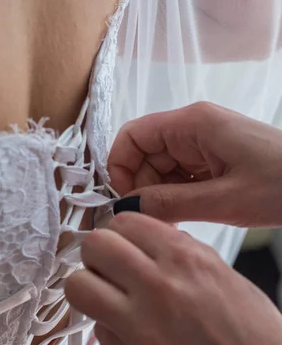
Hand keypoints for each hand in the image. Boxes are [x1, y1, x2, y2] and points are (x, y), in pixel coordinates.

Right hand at [109, 102, 281, 226]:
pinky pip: (181, 176)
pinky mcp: (214, 159)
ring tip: (175, 220)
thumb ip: (170, 203)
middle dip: (142, 187)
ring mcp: (205, 144)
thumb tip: (126, 208)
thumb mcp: (223, 200)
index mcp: (193, 124)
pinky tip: (189, 214)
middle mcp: (194, 129)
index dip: (120, 167)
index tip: (126, 200)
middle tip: (154, 219)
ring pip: (161, 168)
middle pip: (145, 154)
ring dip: (160, 195)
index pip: (133, 135)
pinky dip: (177, 196)